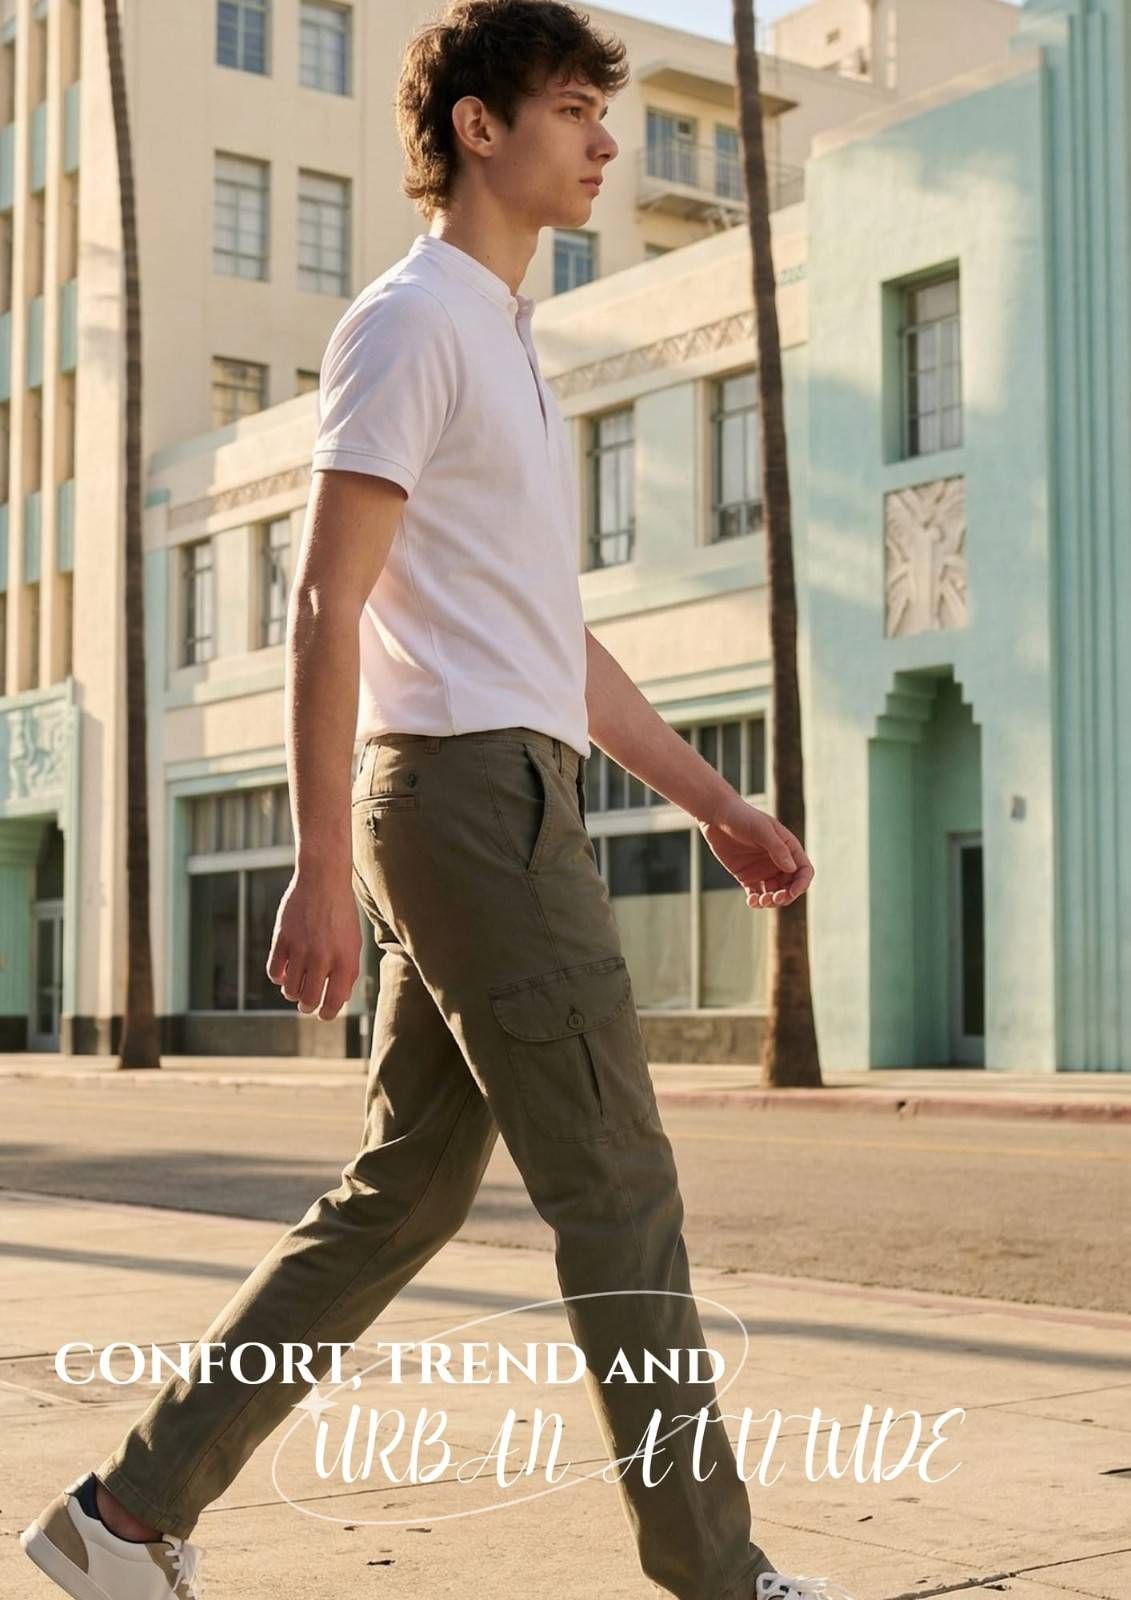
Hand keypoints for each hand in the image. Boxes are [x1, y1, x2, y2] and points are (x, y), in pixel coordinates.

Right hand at [265, 867, 361, 1019]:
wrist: (323, 880)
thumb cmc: (341, 914)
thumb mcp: (353, 943)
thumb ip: (347, 972)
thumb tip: (337, 1000)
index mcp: (345, 960)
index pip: (333, 1003)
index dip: (326, 1014)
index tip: (322, 1013)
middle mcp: (323, 957)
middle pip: (308, 1000)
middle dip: (307, 1006)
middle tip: (306, 1003)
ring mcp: (300, 948)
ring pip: (289, 989)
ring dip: (292, 992)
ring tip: (297, 985)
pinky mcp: (281, 939)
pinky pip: (274, 972)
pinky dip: (278, 977)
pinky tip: (285, 970)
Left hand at [697, 793, 813, 907]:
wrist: (717, 816)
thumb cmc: (742, 817)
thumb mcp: (761, 830)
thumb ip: (777, 849)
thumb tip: (792, 869)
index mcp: (788, 848)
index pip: (803, 871)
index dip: (802, 884)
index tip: (792, 892)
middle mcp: (778, 861)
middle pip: (791, 886)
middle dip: (786, 896)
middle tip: (774, 898)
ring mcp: (763, 870)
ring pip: (775, 894)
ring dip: (771, 901)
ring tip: (761, 900)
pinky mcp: (747, 877)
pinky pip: (757, 895)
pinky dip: (757, 902)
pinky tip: (751, 901)